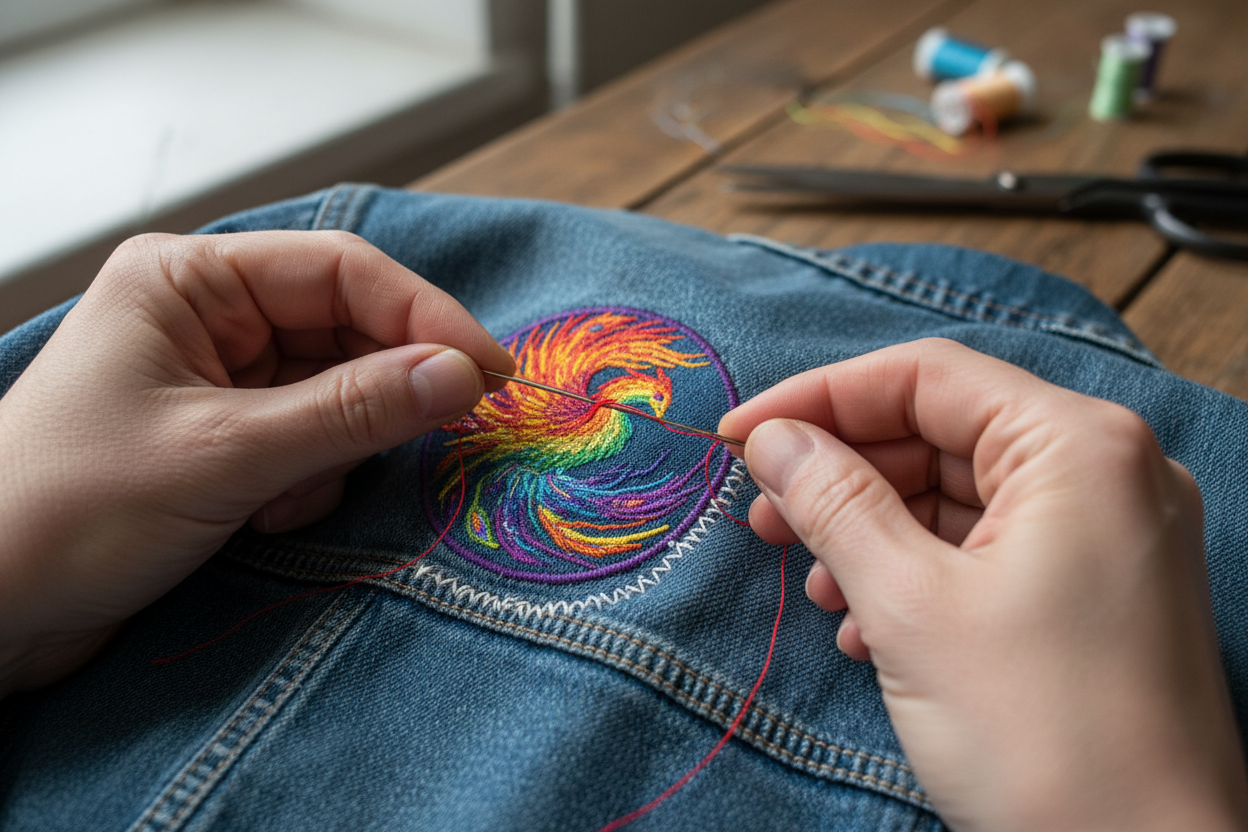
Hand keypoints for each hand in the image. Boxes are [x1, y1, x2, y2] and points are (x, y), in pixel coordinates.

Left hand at [0, 231, 513, 693]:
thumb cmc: (67, 512)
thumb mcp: (224, 456)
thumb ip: (351, 412)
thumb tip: (461, 375)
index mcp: (189, 279)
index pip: (341, 272)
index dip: (425, 319)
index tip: (489, 376)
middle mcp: (207, 317)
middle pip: (347, 331)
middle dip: (380, 393)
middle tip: (434, 435)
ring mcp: (218, 380)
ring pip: (338, 393)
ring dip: (335, 451)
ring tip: (280, 498)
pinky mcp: (225, 439)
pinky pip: (313, 440)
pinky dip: (309, 480)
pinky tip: (262, 516)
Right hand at [720, 339, 1247, 831]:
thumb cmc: (1042, 736)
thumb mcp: (910, 606)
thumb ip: (833, 502)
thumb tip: (772, 439)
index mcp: (1079, 446)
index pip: (925, 377)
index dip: (818, 398)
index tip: (737, 439)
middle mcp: (1108, 472)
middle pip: (941, 433)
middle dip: (842, 474)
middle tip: (763, 517)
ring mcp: (1109, 536)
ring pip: (958, 496)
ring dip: (872, 532)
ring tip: (815, 587)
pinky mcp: (1097, 594)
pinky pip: (989, 551)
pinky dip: (919, 575)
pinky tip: (865, 625)